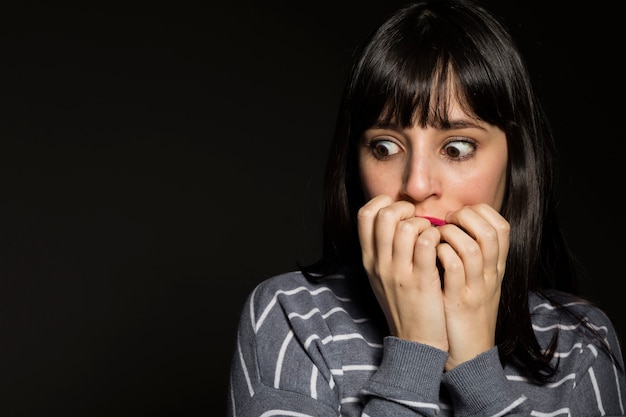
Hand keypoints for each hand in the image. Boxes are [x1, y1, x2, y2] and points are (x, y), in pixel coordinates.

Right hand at [357, 195, 448, 350]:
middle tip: (419, 221)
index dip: (384, 203)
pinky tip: (441, 246)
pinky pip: (427, 242)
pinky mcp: (421, 281)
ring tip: (433, 235)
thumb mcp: (382, 277)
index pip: (365, 214)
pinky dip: (437, 236)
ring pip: (407, 226)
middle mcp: (379, 263)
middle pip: (385, 215)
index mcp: (368, 259)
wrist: (415, 341)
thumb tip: (393, 218)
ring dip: (425, 224)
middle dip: (406, 209)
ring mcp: (399, 272)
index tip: (401, 212)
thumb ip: (383, 249)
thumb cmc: (404, 304)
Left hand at [436, 204, 508, 369]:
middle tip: (444, 223)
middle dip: (464, 218)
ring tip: (434, 237)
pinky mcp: (458, 301)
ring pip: (470, 247)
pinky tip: (428, 254)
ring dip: (449, 235)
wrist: (469, 352)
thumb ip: (471, 254)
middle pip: (490, 231)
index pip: (501, 226)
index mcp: (495, 267)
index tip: (457, 216)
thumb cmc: (465, 311)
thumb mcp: (476, 281)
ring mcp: (475, 288)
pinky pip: (452, 268)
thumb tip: (451, 223)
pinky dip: (439, 254)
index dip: (479, 213)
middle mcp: (489, 275)